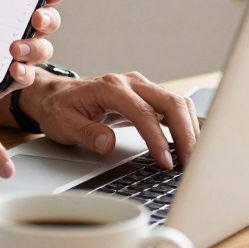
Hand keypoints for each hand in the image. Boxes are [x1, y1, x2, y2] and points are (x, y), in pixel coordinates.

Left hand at [0, 0, 69, 113]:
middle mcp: (6, 36)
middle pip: (43, 22)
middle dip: (48, 16)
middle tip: (37, 16)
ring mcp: (8, 60)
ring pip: (42, 49)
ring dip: (36, 45)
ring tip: (15, 47)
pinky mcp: (5, 84)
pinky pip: (26, 77)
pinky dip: (25, 71)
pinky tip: (13, 68)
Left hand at [25, 72, 199, 168]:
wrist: (54, 95)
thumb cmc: (58, 108)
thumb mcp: (63, 123)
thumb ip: (86, 132)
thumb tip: (107, 143)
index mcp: (110, 87)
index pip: (143, 113)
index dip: (157, 139)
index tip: (165, 162)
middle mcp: (130, 83)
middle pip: (170, 103)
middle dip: (185, 134)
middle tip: (192, 164)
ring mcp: (141, 88)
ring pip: (177, 104)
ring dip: (189, 130)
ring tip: (194, 159)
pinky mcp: (146, 97)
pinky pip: (173, 108)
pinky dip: (184, 126)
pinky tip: (187, 146)